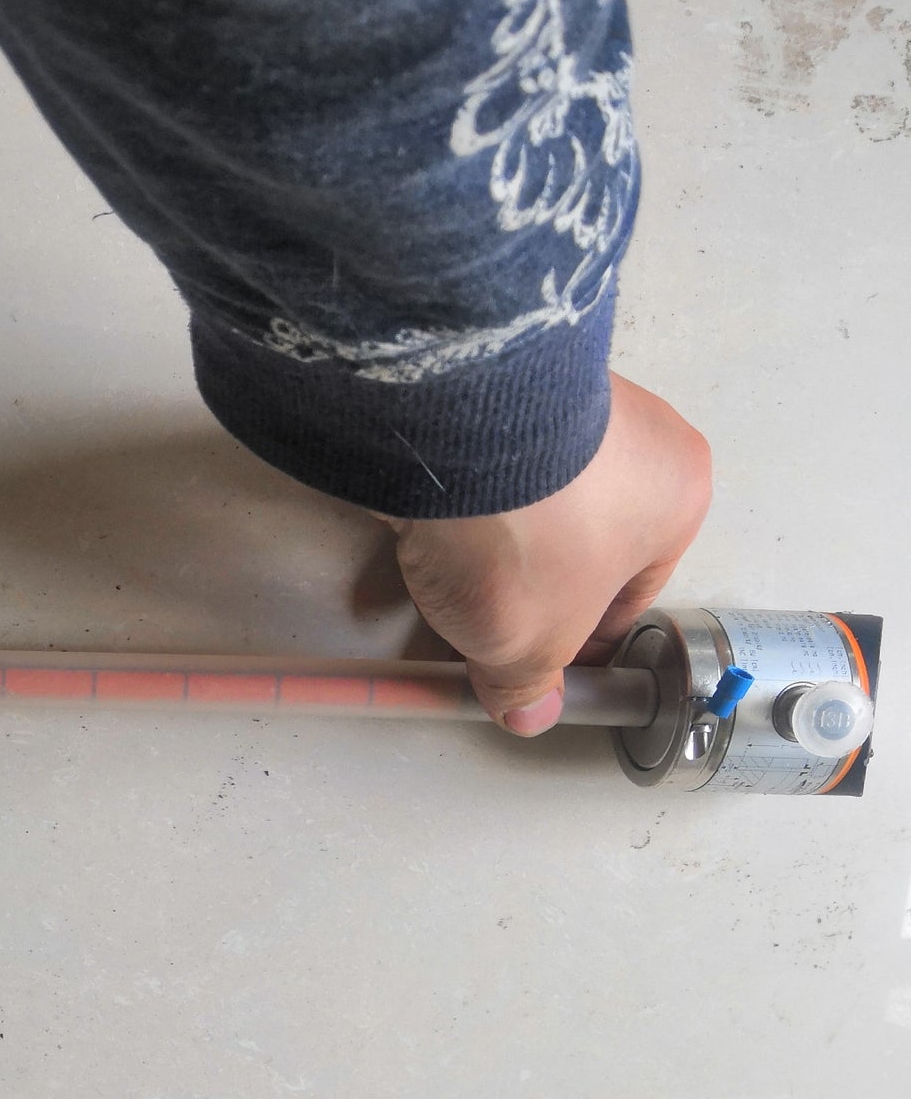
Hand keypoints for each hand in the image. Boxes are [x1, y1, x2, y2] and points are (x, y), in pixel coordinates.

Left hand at [391, 373, 712, 734]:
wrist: (457, 431)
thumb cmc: (532, 537)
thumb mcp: (534, 641)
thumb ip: (530, 682)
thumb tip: (527, 713)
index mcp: (678, 493)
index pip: (633, 590)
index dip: (582, 639)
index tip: (544, 662)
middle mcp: (634, 434)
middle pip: (577, 538)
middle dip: (530, 584)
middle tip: (484, 620)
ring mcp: (565, 398)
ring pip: (525, 499)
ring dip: (486, 540)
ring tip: (442, 573)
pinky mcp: (492, 385)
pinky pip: (476, 462)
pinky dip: (452, 497)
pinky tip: (420, 525)